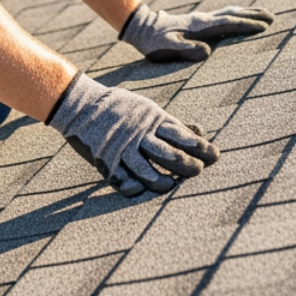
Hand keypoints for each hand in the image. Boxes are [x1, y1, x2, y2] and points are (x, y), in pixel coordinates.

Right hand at [46, 74, 217, 195]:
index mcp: (152, 119)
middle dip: (188, 165)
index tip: (215, 156)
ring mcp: (122, 148)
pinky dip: (132, 186)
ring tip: (171, 185)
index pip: (182, 136)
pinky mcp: (105, 161)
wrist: (81, 105)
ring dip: (162, 181)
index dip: (200, 147)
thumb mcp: (149, 110)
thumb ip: (174, 124)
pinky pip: (121, 179)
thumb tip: (201, 132)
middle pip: (169, 154)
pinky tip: (141, 190)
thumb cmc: (121, 109)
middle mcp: (140, 134)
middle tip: (198, 171)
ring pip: (147, 170)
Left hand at [120, 2, 274, 62]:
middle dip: (253, 16)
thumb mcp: (166, 48)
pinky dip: (235, 14)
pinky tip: (237, 16)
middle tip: (273, 17)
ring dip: (246, 12)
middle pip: (233, 14)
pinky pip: (222, 15)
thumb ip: (185, 50)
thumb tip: (207, 52)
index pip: (228, 24)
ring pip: (229, 12)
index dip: (247, 25)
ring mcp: (201, 18)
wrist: (141, 26)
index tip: (265, 26)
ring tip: (262, 13)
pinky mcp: (197, 20)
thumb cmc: (153, 42)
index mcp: (199, 26)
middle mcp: (203, 19)